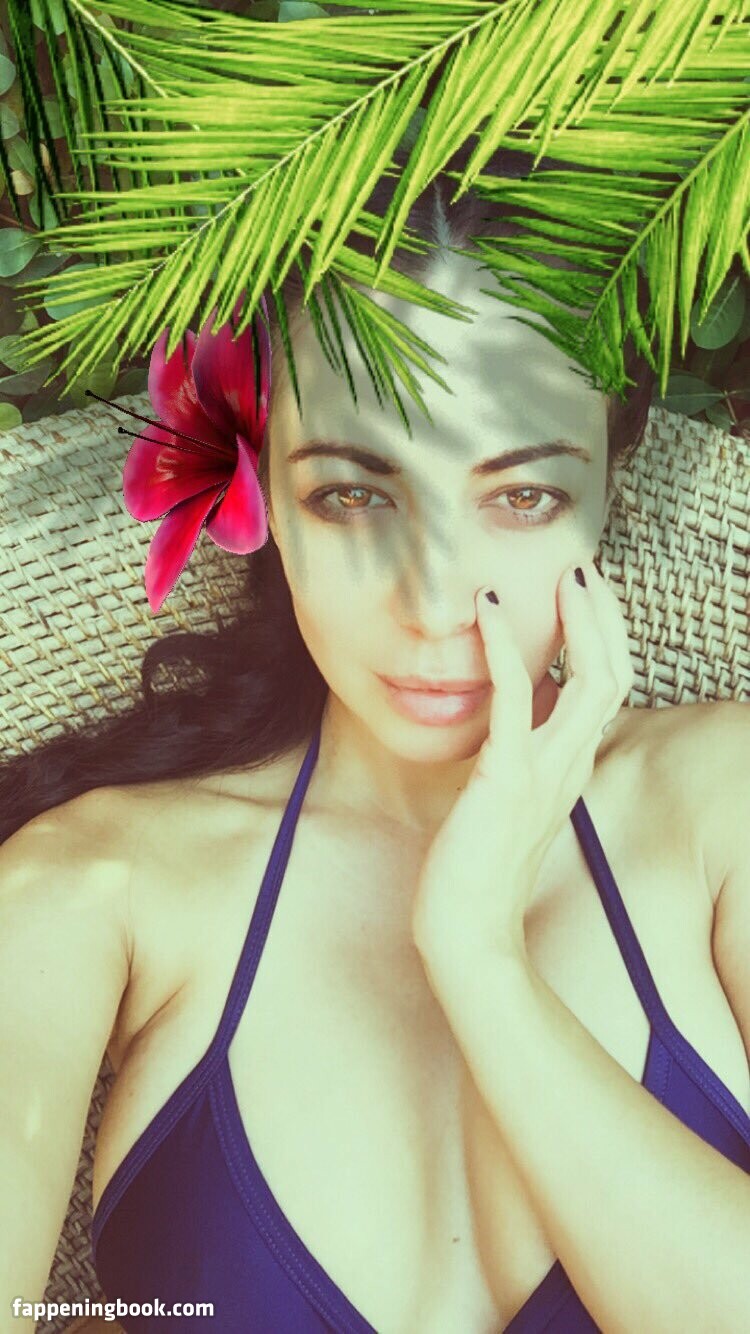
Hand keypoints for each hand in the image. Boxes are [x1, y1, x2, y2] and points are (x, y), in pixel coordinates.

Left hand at [411, 560, 633, 964]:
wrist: (468, 936)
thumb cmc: (477, 875)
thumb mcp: (509, 807)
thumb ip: (521, 764)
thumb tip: (513, 722)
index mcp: (572, 770)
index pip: (607, 690)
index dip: (603, 638)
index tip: (583, 596)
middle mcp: (571, 766)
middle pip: (616, 676)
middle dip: (606, 618)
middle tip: (583, 569)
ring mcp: (545, 772)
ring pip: (592, 680)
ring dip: (580, 621)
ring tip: (564, 574)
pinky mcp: (507, 777)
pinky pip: (516, 698)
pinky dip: (502, 645)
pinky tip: (486, 606)